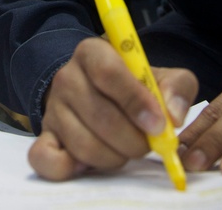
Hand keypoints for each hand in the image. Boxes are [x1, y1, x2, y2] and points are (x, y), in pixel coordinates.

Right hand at [27, 37, 197, 180]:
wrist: (97, 89)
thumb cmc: (131, 84)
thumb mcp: (159, 75)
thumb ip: (177, 88)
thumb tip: (173, 116)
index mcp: (93, 52)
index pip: (109, 73)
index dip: (136, 102)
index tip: (158, 125)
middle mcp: (67, 77)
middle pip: (100, 115)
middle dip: (132, 139)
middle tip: (148, 143)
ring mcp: (52, 108)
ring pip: (83, 144)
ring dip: (114, 157)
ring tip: (126, 149)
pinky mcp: (44, 135)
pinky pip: (46, 159)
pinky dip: (71, 168)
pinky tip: (93, 162)